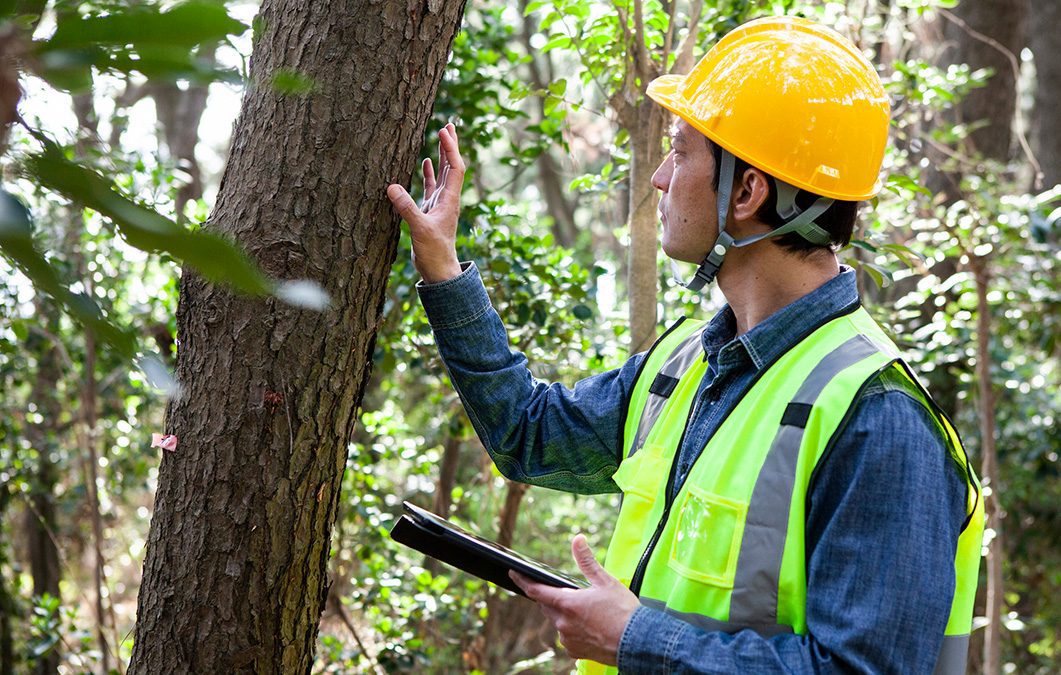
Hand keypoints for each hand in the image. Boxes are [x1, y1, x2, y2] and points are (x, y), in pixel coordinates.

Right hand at [386, 122, 464, 282]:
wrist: (439, 270)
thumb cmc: (434, 252)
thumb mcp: (419, 229)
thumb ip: (407, 208)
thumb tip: (392, 187)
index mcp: (450, 200)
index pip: (455, 167)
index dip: (450, 148)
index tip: (444, 130)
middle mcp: (448, 199)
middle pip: (452, 166)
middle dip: (450, 145)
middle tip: (449, 124)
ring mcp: (440, 204)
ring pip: (443, 174)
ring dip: (442, 155)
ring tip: (440, 136)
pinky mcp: (430, 211)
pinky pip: (432, 186)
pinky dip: (431, 173)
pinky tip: (426, 162)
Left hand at [510, 535, 639, 665]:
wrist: (638, 642)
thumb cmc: (623, 612)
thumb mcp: (605, 581)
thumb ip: (587, 561)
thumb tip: (577, 540)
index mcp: (567, 603)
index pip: (536, 591)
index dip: (522, 581)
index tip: (514, 574)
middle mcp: (563, 623)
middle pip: (548, 606)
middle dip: (554, 598)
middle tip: (574, 594)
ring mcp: (568, 639)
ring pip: (559, 622)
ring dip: (566, 615)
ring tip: (589, 613)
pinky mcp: (575, 651)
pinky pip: (568, 637)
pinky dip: (574, 630)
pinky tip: (591, 627)